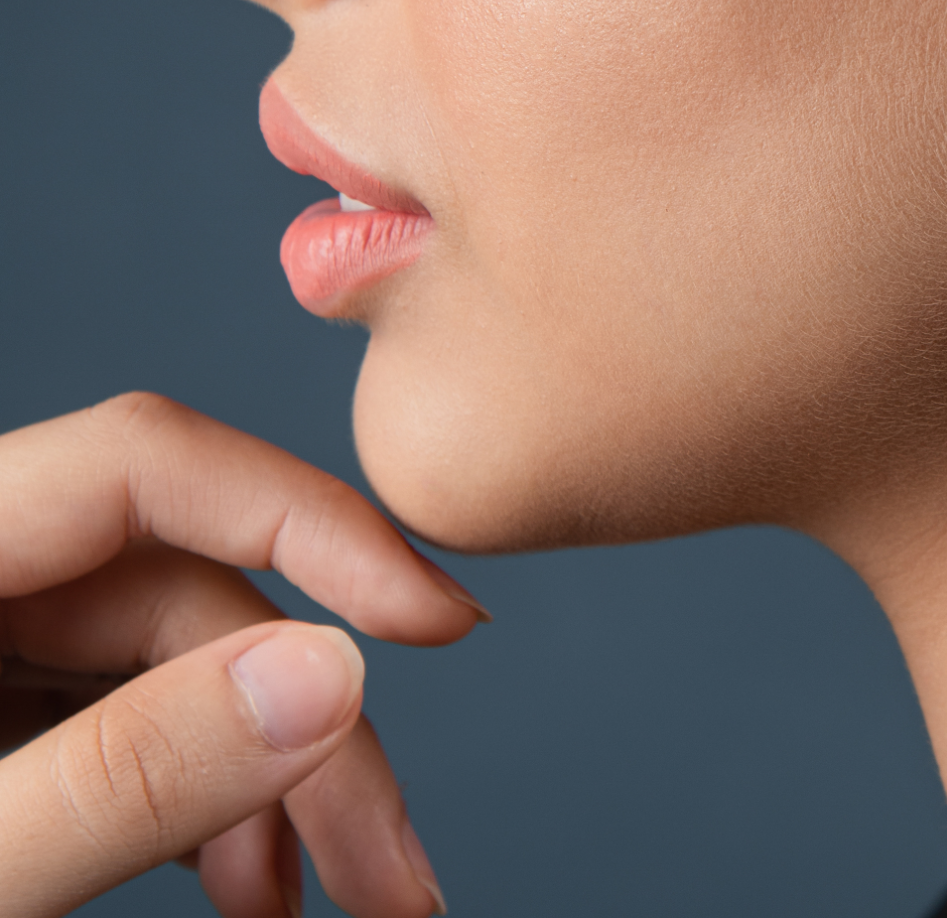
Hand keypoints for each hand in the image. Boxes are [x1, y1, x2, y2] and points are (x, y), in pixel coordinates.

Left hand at [0, 393, 485, 917]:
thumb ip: (122, 773)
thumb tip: (331, 674)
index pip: (146, 460)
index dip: (311, 521)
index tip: (437, 620)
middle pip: (181, 595)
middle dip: (306, 732)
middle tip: (393, 868)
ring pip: (170, 666)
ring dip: (273, 784)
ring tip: (331, 897)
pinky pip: (123, 721)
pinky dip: (203, 802)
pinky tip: (247, 876)